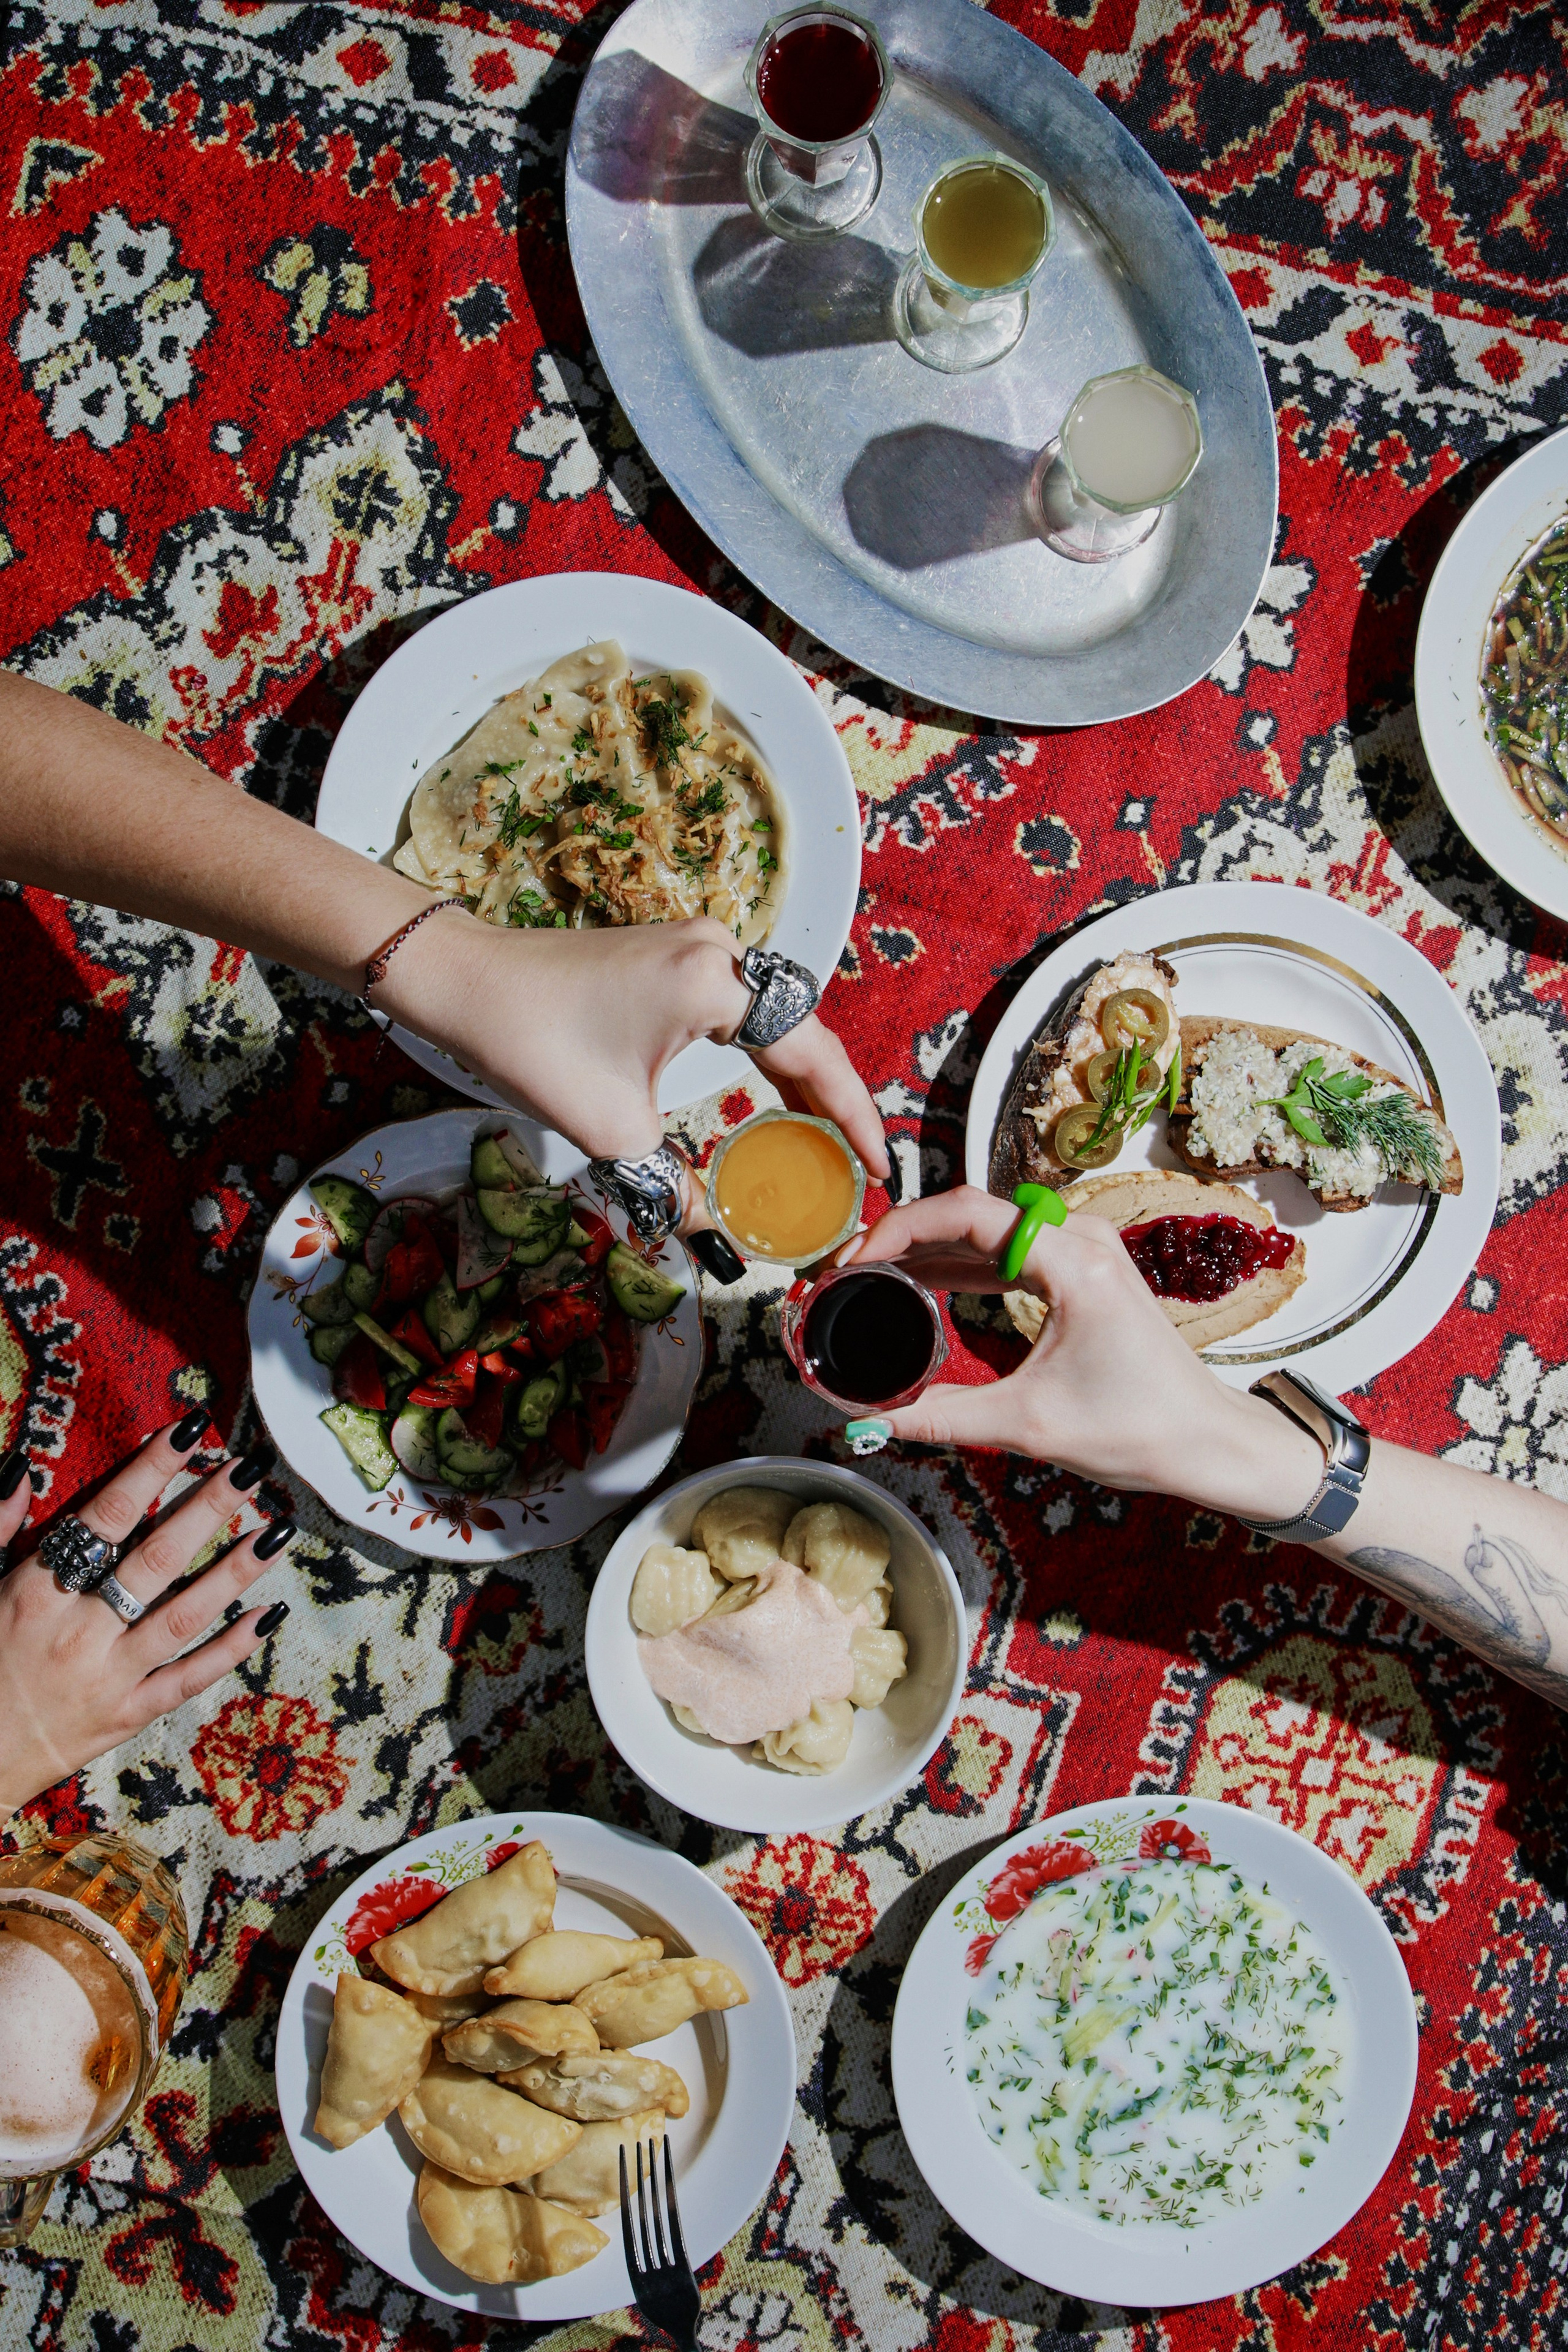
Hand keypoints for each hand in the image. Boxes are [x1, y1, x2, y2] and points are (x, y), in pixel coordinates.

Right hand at [0, 1420, 294, 1815]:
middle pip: (155, 1559)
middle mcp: (76, 1632)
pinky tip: (270, 1616)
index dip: (149, 1470)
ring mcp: (107, 1677)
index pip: (103, 1517)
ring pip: (182, 1617)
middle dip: (207, 1509)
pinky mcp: (126, 1715)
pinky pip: (186, 1680)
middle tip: (251, 1468)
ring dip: (233, 1572)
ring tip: (278, 1531)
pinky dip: (230, 1650)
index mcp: (35, 1593)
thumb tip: (20, 1464)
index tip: (189, 1431)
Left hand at [379, 912, 889, 1218]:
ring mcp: (693, 946)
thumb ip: (676, 1184)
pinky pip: (742, 1009)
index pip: (813, 1055)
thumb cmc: (530, 1042)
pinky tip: (773, 1099)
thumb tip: (711, 1237)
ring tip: (828, 1139)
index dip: (853, 1116)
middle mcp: (716, 950)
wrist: (461, 981)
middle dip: (835, 1102)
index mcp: (715, 983)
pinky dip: (765, 1056)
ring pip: (775, 1019)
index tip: (879, 1165)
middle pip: (803, 1033)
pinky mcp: (671, 956)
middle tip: (860, 1163)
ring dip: (801, 1079)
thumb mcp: (612, 1130)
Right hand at [840, 1187, 1321, 1513]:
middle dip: (905, 1237)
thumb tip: (872, 1419)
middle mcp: (1083, 1240)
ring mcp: (1086, 1251)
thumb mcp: (1029, 1424)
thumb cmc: (1140, 1428)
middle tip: (851, 1271)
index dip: (901, 1227)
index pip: (969, 1213)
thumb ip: (942, 1416)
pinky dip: (963, 1264)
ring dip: (931, 1249)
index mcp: (1074, 1263)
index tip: (857, 1257)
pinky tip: (921, 1282)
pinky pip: (1010, 1251)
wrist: (1205, 1441)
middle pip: (973, 1212)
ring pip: (989, 1229)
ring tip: (873, 1276)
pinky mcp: (1085, 1271)